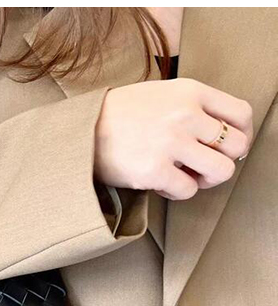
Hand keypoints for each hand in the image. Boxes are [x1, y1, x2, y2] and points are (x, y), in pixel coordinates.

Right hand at [93, 78, 252, 200]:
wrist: (83, 131)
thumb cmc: (119, 115)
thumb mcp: (161, 94)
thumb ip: (192, 107)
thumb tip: (220, 135)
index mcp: (191, 92)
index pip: (241, 113)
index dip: (241, 135)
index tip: (230, 147)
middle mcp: (186, 116)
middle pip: (236, 146)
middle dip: (223, 160)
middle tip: (205, 166)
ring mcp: (171, 144)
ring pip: (220, 171)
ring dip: (206, 179)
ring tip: (187, 177)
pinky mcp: (155, 172)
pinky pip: (188, 190)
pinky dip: (178, 192)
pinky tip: (162, 184)